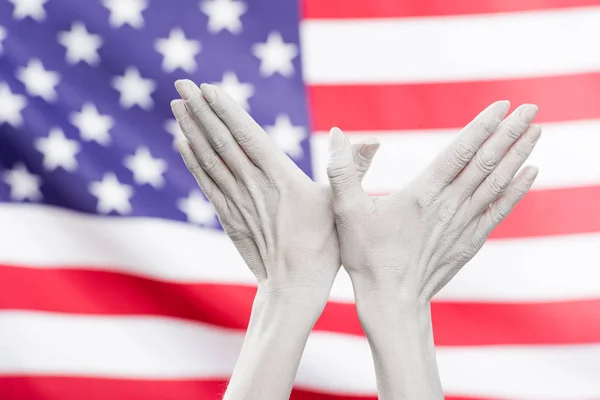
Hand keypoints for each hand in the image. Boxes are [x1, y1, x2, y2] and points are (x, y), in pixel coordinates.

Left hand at [172, 80, 379, 308]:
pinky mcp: (229, 217)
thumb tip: (375, 139)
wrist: (292, 289)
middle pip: (221, 141)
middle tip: (180, 81)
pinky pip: (207, 183)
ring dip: (191, 130)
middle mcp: (254, 186)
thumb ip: (355, 169)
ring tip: (176, 105)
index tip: (207, 87)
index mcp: (281, 178)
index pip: (248, 135)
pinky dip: (193, 161)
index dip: (227, 110)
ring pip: (209, 159)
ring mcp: (237, 201)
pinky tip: (182, 143)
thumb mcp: (344, 205)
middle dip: (201, 110)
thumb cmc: (324, 248)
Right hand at [327, 101, 539, 300]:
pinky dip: (517, 189)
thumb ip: (341, 171)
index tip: (503, 105)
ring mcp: (463, 224)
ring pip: (497, 182)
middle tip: (530, 109)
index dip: (482, 126)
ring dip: (518, 155)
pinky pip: (499, 209)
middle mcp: (449, 205)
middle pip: (486, 162)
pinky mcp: (470, 241)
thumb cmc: (367, 256)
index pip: (459, 151)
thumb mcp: (345, 212)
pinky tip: (530, 173)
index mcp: (422, 193)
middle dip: (510, 133)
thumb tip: (335, 133)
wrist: (393, 301)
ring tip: (536, 131)